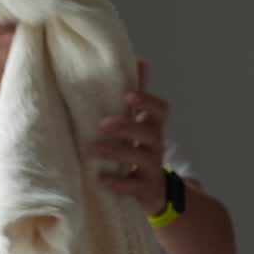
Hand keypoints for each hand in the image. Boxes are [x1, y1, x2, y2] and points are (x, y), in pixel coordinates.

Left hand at [87, 61, 168, 216]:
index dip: (147, 101)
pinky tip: (99, 179)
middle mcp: (157, 146)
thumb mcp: (140, 125)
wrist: (156, 193)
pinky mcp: (145, 191)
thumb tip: (140, 60)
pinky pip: (134, 187)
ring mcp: (153, 169)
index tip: (128, 95)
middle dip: (127, 126)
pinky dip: (117, 183)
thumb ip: (137, 98)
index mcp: (153, 127)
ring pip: (142, 158)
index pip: (160, 110)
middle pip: (150, 132)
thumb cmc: (140, 152)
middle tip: (102, 124)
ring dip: (117, 152)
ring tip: (93, 150)